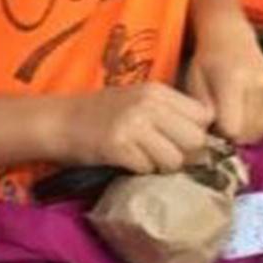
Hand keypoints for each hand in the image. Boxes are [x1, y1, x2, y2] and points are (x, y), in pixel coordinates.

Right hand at [51, 84, 212, 174]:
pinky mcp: (117, 146)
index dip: (199, 133)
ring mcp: (133, 124)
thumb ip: (169, 114)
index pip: (204, 115)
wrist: (58, 121)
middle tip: (165, 157)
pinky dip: (140, 171)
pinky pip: (147, 169)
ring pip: (174, 160)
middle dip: (185, 155)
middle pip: (195, 140)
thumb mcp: (139, 101)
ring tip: (144, 160)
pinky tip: (127, 162)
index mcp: (157, 91)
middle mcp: (148, 104)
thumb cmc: (101, 114)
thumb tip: (204, 141)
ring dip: (162, 167)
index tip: (184, 142)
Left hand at [183, 27, 262, 144]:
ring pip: (259, 133)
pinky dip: (257, 125)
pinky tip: (246, 109)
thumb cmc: (208, 62)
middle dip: (231, 135)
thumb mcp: (194, 82)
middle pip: (246, 134)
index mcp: (234, 80)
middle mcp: (260, 84)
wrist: (232, 39)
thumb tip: (214, 136)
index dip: (219, 135)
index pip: (232, 129)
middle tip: (221, 118)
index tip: (212, 126)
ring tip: (234, 111)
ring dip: (245, 131)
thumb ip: (202, 111)